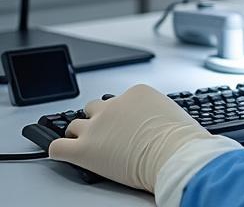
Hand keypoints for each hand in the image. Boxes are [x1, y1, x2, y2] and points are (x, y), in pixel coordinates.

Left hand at [49, 84, 214, 192]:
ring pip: (73, 125)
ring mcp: (97, 127)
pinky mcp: (84, 150)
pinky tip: (64, 154)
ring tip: (85, 145)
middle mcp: (113, 105)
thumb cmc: (182, 138)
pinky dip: (57, 150)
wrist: (176, 154)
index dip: (122, 115)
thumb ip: (159, 112)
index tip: (126, 126)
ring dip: (79, 134)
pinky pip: (56, 147)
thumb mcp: (174, 113)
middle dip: (99, 120)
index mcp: (136, 93)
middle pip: (95, 108)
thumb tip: (163, 123)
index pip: (120, 99)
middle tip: (106, 135)